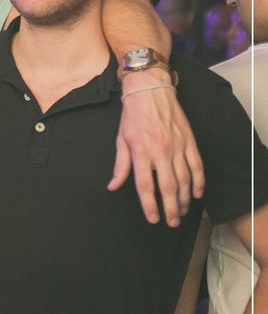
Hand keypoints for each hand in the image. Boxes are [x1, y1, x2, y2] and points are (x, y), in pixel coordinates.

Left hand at [108, 69, 204, 226]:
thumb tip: (113, 186)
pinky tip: (197, 194)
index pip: (146, 185)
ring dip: (185, 198)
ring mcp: (177, 146)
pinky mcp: (189, 140)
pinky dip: (199, 181)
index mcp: (141, 152)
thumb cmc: (132, 116)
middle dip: (171, 208)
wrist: (150, 90)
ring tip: (182, 212)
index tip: (153, 218)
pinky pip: (197, 165)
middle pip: (168, 187)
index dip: (150, 205)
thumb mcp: (120, 140)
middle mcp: (160, 151)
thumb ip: (120, 166)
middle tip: (171, 222)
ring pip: (185, 179)